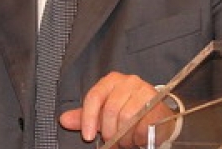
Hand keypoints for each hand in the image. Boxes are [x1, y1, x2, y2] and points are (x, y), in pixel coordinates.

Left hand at [59, 72, 175, 147]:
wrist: (157, 115)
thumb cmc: (127, 112)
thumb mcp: (103, 114)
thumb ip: (84, 116)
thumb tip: (63, 119)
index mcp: (112, 80)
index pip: (94, 96)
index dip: (88, 118)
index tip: (88, 136)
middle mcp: (128, 81)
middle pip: (110, 109)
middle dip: (109, 132)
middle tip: (113, 142)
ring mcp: (144, 90)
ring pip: (127, 118)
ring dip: (125, 136)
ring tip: (127, 139)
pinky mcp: (157, 102)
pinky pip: (142, 124)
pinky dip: (137, 136)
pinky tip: (138, 136)